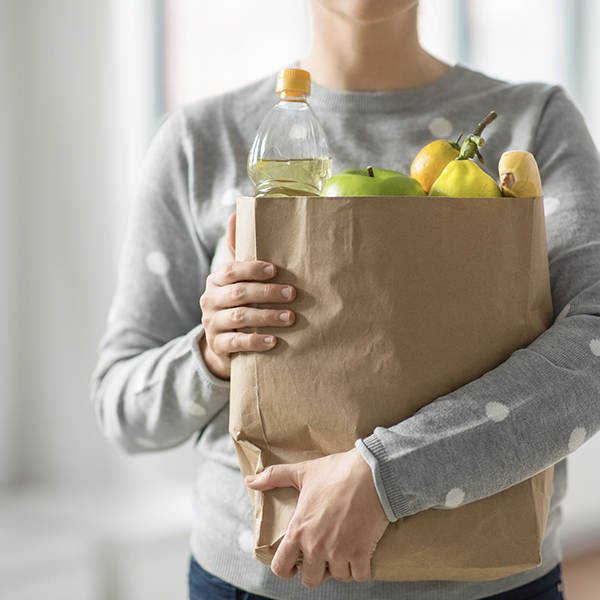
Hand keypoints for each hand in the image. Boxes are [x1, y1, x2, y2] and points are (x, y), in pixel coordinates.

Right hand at [199, 213, 295, 378]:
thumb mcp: (236, 277)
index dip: (252, 269)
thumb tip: (237, 212)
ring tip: (290, 318)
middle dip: (267, 293)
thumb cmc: (237, 301)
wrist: (222, 341)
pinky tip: (274, 341)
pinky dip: (255, 341)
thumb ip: (239, 249)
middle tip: (293, 294)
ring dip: (267, 317)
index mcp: (217, 280)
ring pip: (239, 318)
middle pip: (238, 294)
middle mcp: (211, 300)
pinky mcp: (218, 345)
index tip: (275, 269)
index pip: (231, 270)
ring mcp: (212, 323)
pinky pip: (236, 343)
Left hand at [245, 448, 388, 587]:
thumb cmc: (336, 471)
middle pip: (311, 579)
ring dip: (340, 567)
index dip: (285, 568)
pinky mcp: (362, 553)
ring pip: (338, 577)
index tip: (293, 563)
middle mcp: (316, 546)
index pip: (281, 567)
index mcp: (299, 530)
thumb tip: (249, 480)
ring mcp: (340, 552)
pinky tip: (360, 552)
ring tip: (342, 549)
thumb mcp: (302, 471)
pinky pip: (359, 575)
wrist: (371, 473)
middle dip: (316, 570)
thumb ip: (274, 477)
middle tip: (323, 554)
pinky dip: (360, 568)